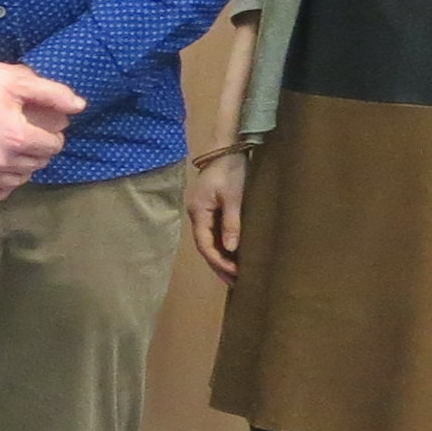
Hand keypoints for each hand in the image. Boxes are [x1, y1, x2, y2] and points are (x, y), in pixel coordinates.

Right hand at [0, 60, 80, 202]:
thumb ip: (52, 93)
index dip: (52, 134)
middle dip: (38, 151)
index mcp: (18, 137)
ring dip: (20, 168)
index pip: (53, 145)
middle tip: (30, 138)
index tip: (44, 128)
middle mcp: (0, 160)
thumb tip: (80, 107)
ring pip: (15, 180)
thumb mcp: (15, 79)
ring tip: (15, 154)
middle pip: (36, 164)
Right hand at [187, 147, 248, 281]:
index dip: (219, 261)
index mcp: (198, 212)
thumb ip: (232, 223)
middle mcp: (196, 214)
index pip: (205, 244)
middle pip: (204, 246)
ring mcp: (202, 211)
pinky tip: (233, 253)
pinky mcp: (209, 207)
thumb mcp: (235, 197)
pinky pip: (213, 232)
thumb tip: (231, 248)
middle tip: (235, 282)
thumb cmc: (231, 170)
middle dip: (218, 265)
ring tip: (234, 274)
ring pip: (208, 240)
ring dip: (221, 257)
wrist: (227, 147)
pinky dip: (222, 245)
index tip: (235, 274)